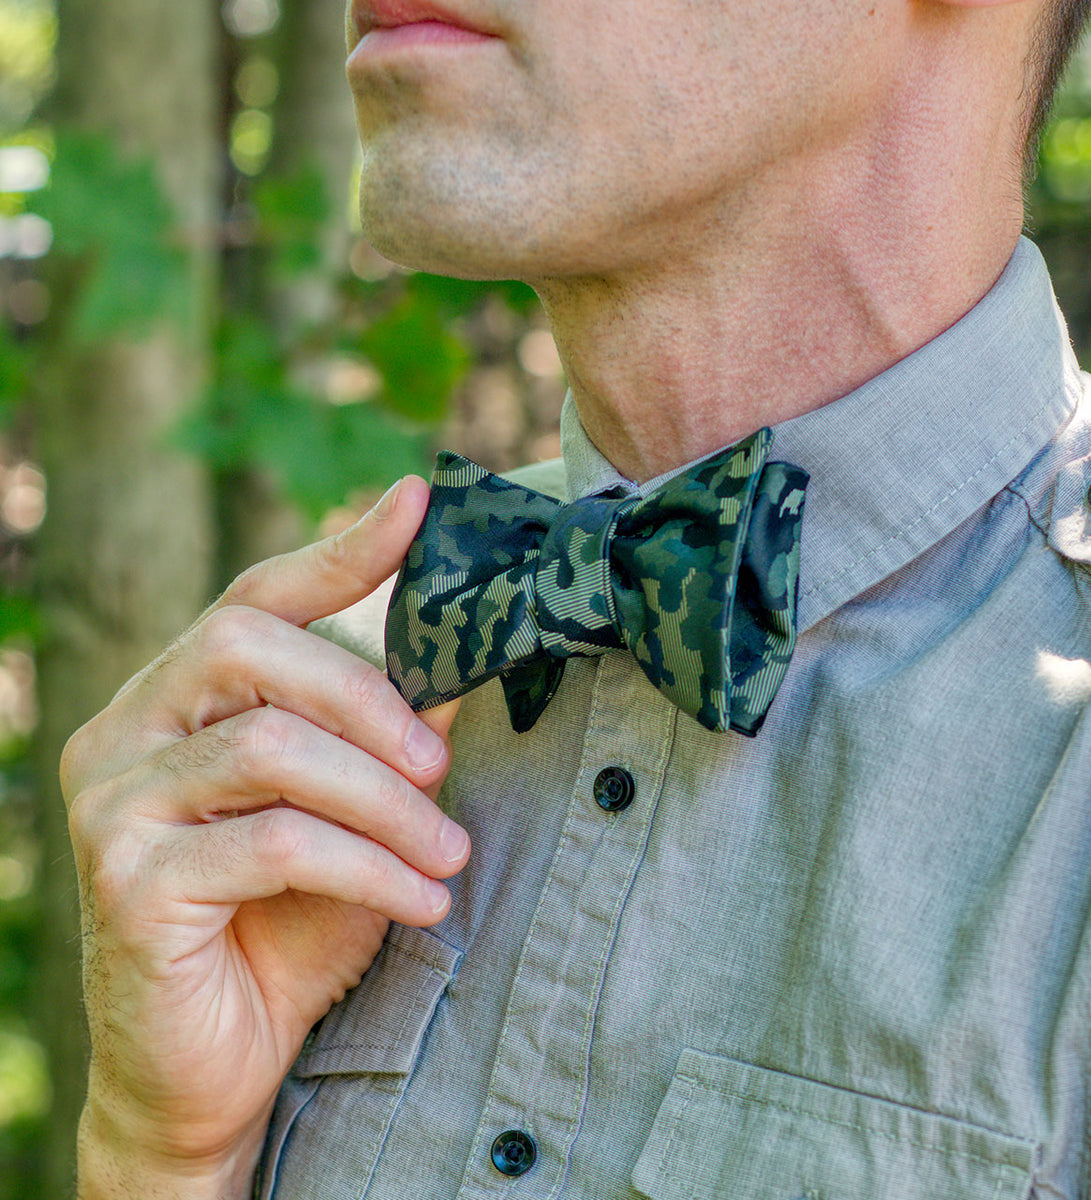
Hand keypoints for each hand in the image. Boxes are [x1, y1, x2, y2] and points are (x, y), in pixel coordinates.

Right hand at [62, 476, 465, 1198]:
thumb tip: (460, 677)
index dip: (340, 550)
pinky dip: (370, 867)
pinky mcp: (125, 878)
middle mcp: (125, 728)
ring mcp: (112, 801)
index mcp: (176, 697)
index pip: (254, 597)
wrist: (218, 1062)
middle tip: (442, 767)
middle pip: (250, 648)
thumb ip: (383, 744)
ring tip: (451, 853)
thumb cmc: (289, 925)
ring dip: (386, 800)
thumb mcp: (351, 817)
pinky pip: (275, 842)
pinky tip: (426, 901)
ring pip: (269, 747)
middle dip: (370, 700)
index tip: (420, 504)